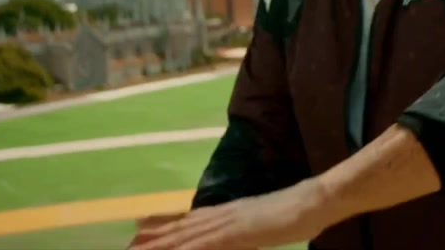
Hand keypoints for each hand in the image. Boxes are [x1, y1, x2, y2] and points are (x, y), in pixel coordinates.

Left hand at [127, 180, 333, 249]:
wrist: (316, 199)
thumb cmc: (300, 212)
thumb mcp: (267, 222)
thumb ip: (248, 229)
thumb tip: (241, 232)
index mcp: (230, 212)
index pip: (191, 221)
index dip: (165, 228)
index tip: (141, 232)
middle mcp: (224, 214)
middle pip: (182, 229)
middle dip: (154, 239)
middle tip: (128, 244)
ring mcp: (229, 222)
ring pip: (186, 236)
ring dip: (160, 245)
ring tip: (135, 249)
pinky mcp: (237, 233)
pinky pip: (205, 245)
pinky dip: (186, 249)